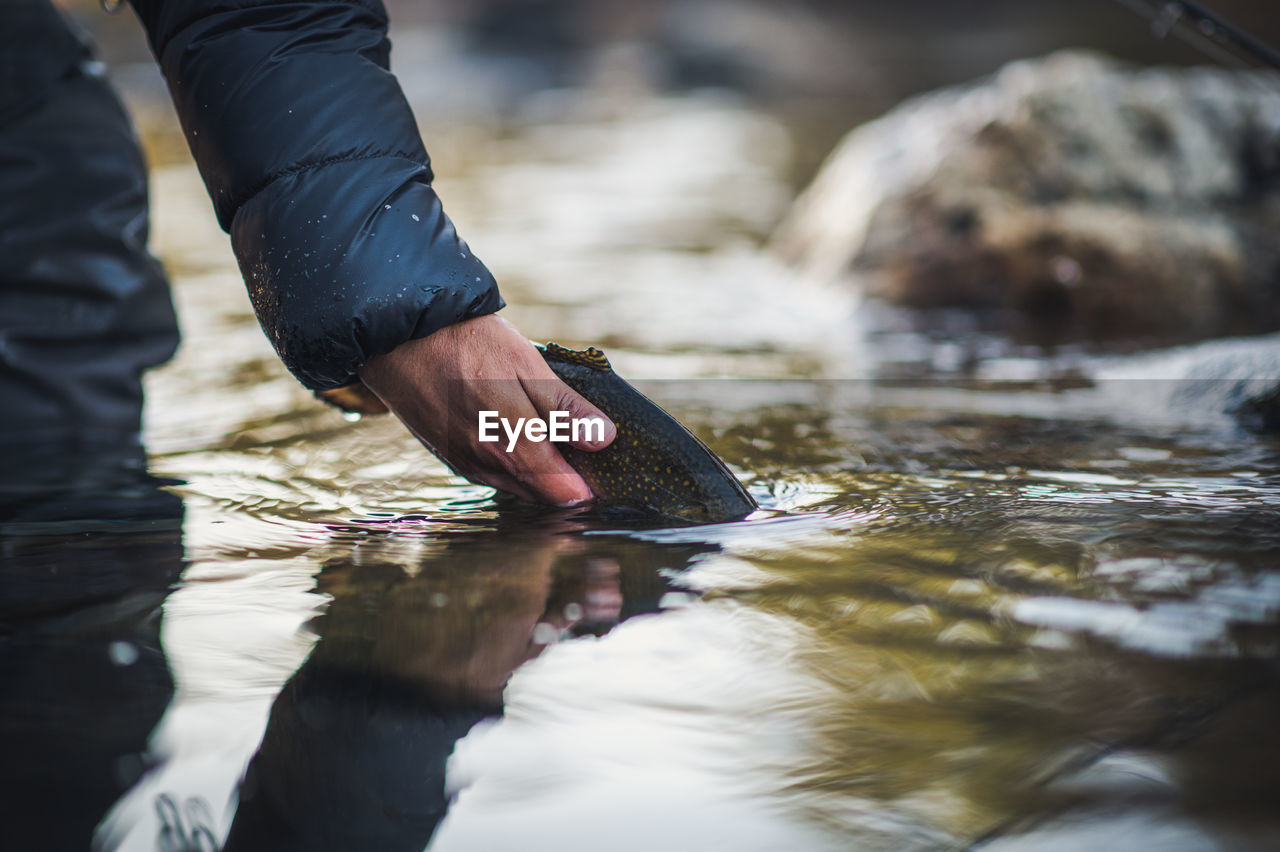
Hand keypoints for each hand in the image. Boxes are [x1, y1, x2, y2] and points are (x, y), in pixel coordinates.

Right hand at [357, 315, 615, 505]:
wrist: (403, 337)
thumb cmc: (471, 344)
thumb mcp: (529, 366)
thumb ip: (567, 409)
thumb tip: (604, 439)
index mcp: (516, 444)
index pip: (564, 493)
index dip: (588, 489)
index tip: (605, 475)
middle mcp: (490, 465)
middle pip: (542, 496)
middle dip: (566, 485)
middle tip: (588, 460)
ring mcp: (468, 464)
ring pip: (517, 487)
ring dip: (540, 478)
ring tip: (558, 448)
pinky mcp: (452, 458)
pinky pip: (493, 477)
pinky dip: (514, 468)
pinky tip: (522, 444)